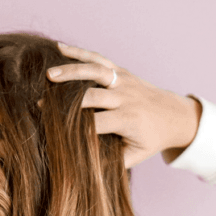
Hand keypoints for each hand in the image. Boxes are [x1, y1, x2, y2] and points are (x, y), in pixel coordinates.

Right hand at [46, 42, 200, 168]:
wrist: (175, 115)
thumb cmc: (150, 139)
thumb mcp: (135, 156)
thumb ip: (111, 161)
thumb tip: (80, 167)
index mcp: (128, 120)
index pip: (95, 123)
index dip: (72, 126)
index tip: (50, 130)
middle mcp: (126, 97)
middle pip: (92, 95)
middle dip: (66, 100)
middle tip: (40, 104)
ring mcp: (124, 80)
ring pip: (95, 71)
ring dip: (71, 71)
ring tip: (48, 74)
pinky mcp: (121, 70)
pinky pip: (99, 59)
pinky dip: (79, 52)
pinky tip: (59, 48)